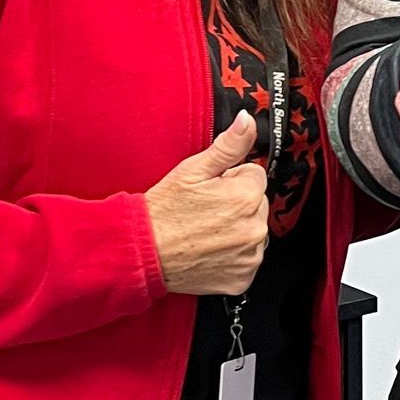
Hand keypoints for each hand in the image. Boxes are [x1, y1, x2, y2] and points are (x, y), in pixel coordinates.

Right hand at [144, 111, 269, 294]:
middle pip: (256, 204)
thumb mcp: (193, 170)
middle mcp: (255, 228)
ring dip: (236, 230)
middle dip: (236, 204)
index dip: (229, 180)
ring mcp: (250, 256)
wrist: (143, 252)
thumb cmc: (163, 212)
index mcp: (247, 196)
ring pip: (252, 231)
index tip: (210, 190)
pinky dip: (232, 256)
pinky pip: (246, 259)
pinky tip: (208, 250)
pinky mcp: (242, 278)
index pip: (254, 175)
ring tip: (204, 231)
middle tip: (204, 211)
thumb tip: (247, 121)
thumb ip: (228, 145)